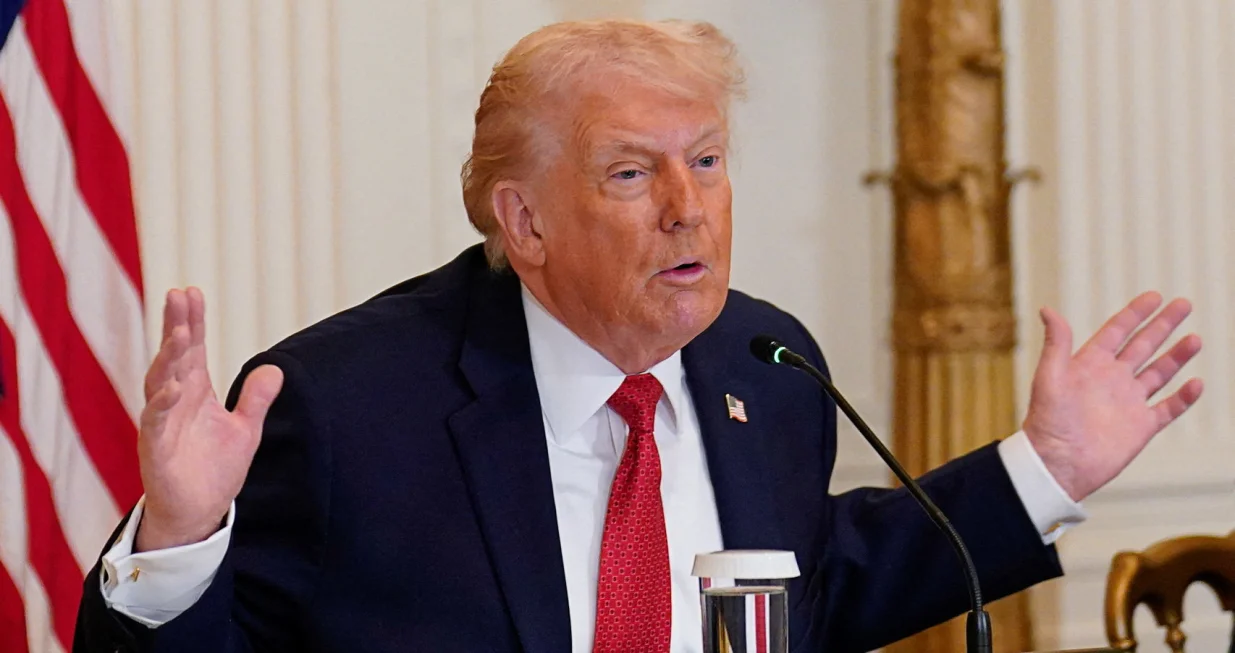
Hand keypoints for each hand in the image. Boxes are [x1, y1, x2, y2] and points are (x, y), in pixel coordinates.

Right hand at [135, 288, 283, 551]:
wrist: (199, 512)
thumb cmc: (215, 469)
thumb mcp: (246, 429)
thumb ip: (257, 399)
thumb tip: (275, 368)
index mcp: (195, 391)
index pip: (193, 349)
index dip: (192, 320)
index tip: (191, 290)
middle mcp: (175, 400)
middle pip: (174, 356)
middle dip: (176, 326)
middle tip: (178, 295)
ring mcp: (162, 422)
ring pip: (160, 382)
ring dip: (169, 357)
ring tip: (181, 333)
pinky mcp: (155, 448)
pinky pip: (156, 421)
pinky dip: (163, 403)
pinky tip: (174, 386)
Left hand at [1023, 291, 1203, 501]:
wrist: (1057, 464)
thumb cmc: (1046, 422)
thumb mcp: (1049, 378)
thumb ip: (1056, 344)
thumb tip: (1048, 310)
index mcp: (1089, 365)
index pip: (1117, 332)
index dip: (1135, 314)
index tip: (1155, 296)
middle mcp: (1111, 380)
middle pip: (1143, 346)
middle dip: (1163, 325)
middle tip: (1184, 304)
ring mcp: (1128, 403)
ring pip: (1158, 373)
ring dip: (1177, 356)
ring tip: (1194, 339)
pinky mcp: (1141, 427)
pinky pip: (1168, 408)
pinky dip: (1183, 397)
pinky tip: (1196, 383)